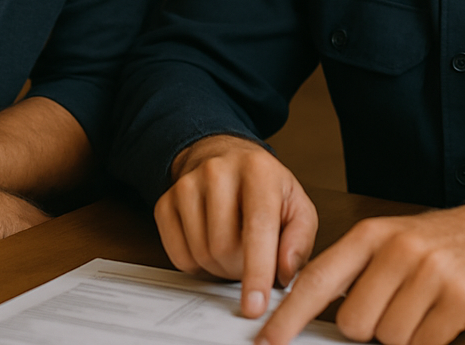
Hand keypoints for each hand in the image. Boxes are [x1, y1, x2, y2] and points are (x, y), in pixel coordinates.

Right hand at [155, 135, 318, 318]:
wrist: (224, 157)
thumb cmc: (264, 187)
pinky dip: (197, 264)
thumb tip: (286, 272)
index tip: (255, 306)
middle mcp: (218, 170)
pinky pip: (178, 256)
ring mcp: (187, 184)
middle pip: (224, 247)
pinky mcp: (165, 201)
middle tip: (250, 257)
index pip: (257, 226)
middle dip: (240, 268)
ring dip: (219, 266)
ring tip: (232, 246)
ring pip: (201, 254)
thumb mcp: (296, 206)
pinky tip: (209, 243)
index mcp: (257, 170)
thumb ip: (299, 240)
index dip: (258, 270)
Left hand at [257, 204, 464, 344]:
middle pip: (355, 323)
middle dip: (368, 326)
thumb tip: (310, 314)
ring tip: (418, 305)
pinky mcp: (460, 299)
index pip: (319, 278)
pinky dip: (426, 340)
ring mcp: (431, 273)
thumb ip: (351, 274)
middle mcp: (397, 250)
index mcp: (370, 235)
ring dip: (400, 335)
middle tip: (390, 304)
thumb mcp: (385, 243)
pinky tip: (437, 315)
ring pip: (389, 339)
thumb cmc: (429, 245)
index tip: (268, 340)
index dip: (291, 314)